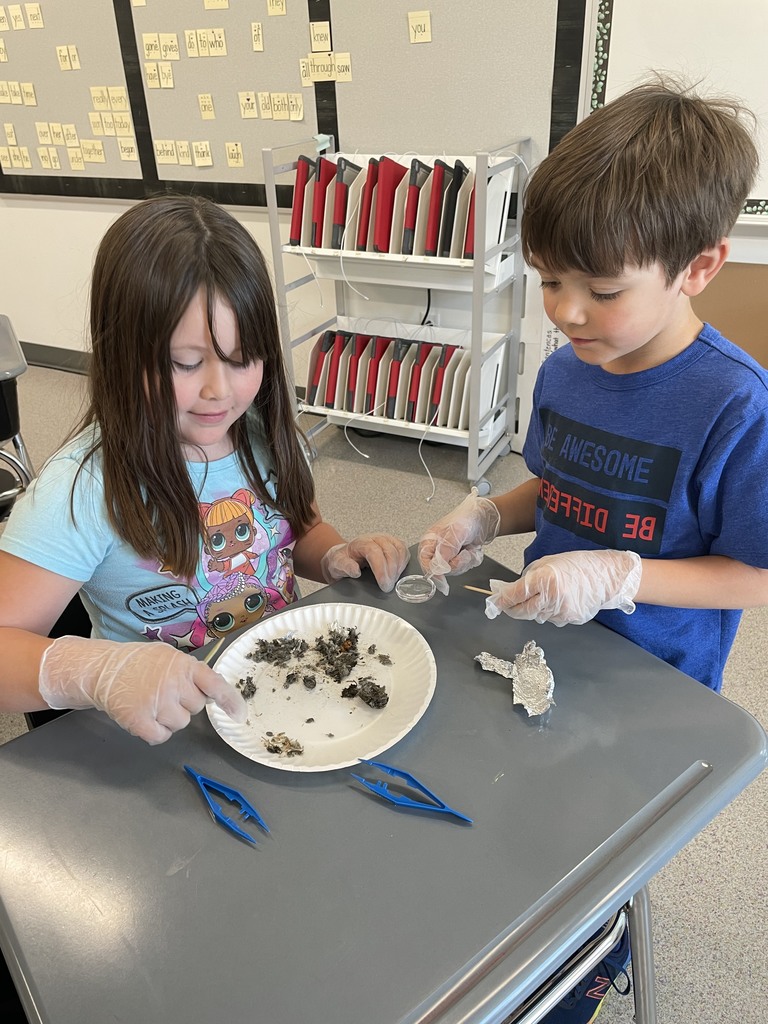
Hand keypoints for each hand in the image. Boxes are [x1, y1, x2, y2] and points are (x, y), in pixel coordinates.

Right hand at [38, 636, 246, 744]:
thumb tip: (215, 693)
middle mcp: (173, 683)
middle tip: (164, 693)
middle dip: (184, 703)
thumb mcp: (169, 657)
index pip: (215, 684)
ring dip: (169, 719)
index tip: (240, 715)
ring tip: (152, 702)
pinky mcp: (139, 720)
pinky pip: (161, 737)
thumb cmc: (139, 663)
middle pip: (196, 708)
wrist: (102, 669)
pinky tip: (145, 717)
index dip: (230, 700)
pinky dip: (155, 732)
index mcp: (184, 665)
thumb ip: (192, 673)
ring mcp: (156, 703)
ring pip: (180, 724)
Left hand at [320, 534, 409, 592]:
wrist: (344, 557)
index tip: (383, 584)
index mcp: (360, 542)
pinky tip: (398, 574)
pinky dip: (403, 563)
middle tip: (387, 587)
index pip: (374, 552)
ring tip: (392, 582)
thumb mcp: (336, 564)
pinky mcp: (393, 544)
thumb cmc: (342, 560)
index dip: (381, 569)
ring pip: (399, 550)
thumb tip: (355, 571)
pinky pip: (404, 550)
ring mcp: (385, 540)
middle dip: (391, 572)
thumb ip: (345, 566)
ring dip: (398, 568)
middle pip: (389, 551)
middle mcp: (374, 538)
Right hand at [418, 488, 500, 594]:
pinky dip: (472, 559)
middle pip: (442, 570)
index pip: (425, 563)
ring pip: (456, 570)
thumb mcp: (454, 534)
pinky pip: (465, 567)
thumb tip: (437, 567)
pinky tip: (473, 549)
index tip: (442, 580)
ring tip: (469, 547)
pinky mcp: (459, 558)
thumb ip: (445, 551)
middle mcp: (437, 550)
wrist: (484, 518)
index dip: (434, 573)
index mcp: (429, 542)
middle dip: (457, 563)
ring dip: (467, 560)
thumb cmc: (466, 519)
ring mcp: (449, 555)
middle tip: (464, 552)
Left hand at [485, 550, 641, 625]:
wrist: (605, 576)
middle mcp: (551, 597)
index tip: (494, 603)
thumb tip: (511, 592)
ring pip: (536, 617)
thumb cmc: (577, 565)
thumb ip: (528, 578)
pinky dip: (549, 612)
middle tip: (507, 605)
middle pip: (521, 612)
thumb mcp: (547, 562)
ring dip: (533, 609)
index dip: (501, 600)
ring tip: (544, 596)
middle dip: (512, 610)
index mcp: (544, 579)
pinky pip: (551, 619)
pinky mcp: (569, 620)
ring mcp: (561, 611)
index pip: (514, 595)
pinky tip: (558, 601)